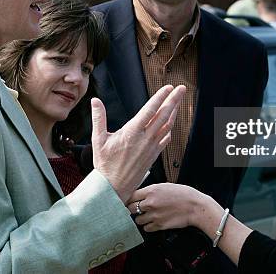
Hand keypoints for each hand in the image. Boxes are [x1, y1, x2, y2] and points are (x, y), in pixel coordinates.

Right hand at [92, 85, 185, 201]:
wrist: (114, 187)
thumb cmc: (104, 164)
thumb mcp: (98, 140)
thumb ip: (99, 118)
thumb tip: (95, 101)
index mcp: (131, 133)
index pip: (149, 110)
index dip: (160, 97)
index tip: (168, 88)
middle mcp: (144, 139)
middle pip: (163, 115)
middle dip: (174, 100)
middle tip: (181, 88)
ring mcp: (151, 147)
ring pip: (167, 126)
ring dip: (174, 112)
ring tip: (178, 101)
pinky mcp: (154, 155)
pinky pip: (166, 139)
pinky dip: (170, 128)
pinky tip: (171, 122)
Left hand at [126, 183, 220, 231]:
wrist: (195, 207)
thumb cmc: (184, 194)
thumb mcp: (166, 185)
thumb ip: (152, 190)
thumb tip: (142, 194)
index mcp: (151, 191)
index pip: (131, 196)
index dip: (129, 198)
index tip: (129, 200)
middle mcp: (150, 203)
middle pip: (131, 208)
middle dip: (133, 208)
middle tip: (137, 208)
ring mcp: (154, 215)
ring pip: (137, 220)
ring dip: (141, 218)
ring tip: (147, 215)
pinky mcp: (159, 225)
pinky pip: (146, 228)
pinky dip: (148, 226)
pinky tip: (153, 222)